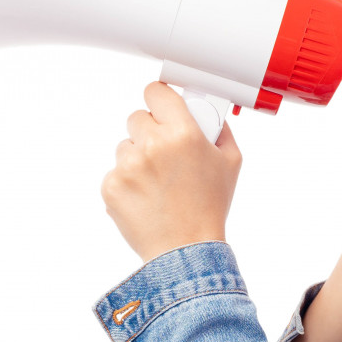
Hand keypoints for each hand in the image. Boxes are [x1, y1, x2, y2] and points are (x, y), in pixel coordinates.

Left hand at [102, 81, 239, 261]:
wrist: (186, 249)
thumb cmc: (209, 208)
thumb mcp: (230, 162)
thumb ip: (219, 128)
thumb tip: (208, 111)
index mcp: (183, 133)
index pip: (155, 92)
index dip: (159, 99)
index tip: (161, 106)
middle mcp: (152, 145)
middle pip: (137, 118)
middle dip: (150, 131)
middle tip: (165, 154)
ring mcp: (128, 166)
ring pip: (125, 146)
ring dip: (137, 158)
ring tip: (158, 183)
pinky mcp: (111, 186)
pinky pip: (115, 172)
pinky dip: (127, 182)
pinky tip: (145, 197)